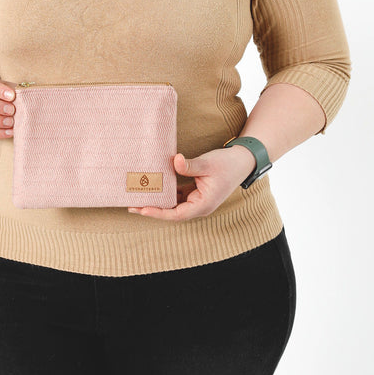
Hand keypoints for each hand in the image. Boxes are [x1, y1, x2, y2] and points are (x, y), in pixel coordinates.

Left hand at [128, 148, 254, 220]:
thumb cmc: (227, 164)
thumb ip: (191, 165)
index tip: (143, 209)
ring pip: (172, 204)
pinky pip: (176, 195)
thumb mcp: (208, 164)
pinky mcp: (194, 192)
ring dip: (156, 201)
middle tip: (131, 204)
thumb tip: (176, 161)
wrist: (242, 161)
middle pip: (171, 212)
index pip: (177, 214)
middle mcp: (198, 206)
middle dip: (152, 208)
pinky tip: (152, 187)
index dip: (159, 213)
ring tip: (137, 196)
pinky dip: (164, 192)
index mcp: (203, 205)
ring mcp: (196, 200)